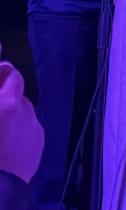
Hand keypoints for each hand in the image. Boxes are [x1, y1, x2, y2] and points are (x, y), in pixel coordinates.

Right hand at [0, 53, 43, 183]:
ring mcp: (33, 126)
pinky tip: (5, 140)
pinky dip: (19, 128)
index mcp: (6, 104)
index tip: (1, 68)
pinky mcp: (39, 141)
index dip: (4, 70)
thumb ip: (1, 97)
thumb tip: (3, 78)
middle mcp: (23, 111)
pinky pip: (29, 127)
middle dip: (5, 93)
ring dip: (12, 112)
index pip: (10, 74)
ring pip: (23, 110)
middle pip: (16, 91)